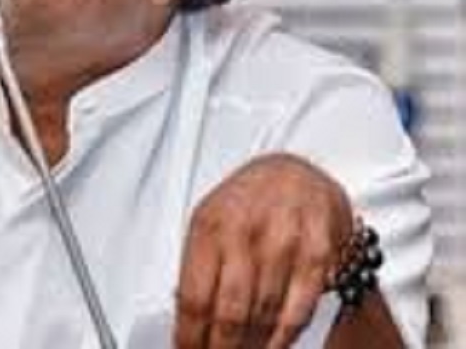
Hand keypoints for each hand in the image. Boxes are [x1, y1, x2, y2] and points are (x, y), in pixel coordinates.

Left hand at [174, 153, 352, 347]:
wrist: (293, 173)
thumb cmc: (244, 204)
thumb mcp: (210, 223)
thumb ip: (199, 268)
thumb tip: (188, 322)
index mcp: (209, 225)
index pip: (194, 296)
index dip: (189, 336)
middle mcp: (245, 231)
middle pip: (229, 313)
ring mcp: (284, 241)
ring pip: (264, 315)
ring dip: (251, 347)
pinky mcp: (318, 252)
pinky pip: (299, 309)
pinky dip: (283, 337)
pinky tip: (272, 347)